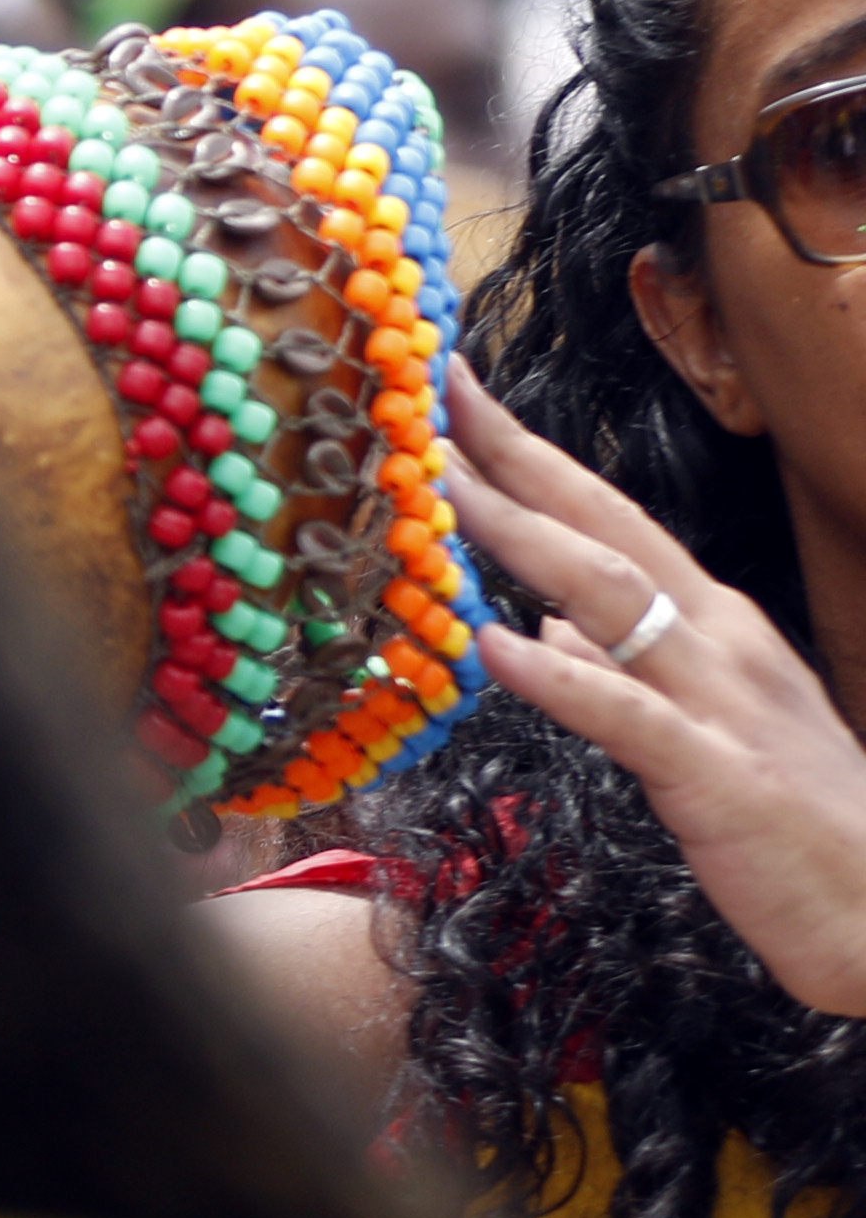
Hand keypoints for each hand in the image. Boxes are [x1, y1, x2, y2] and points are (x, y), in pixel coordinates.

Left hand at [444, 364, 865, 1014]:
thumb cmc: (782, 820)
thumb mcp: (685, 728)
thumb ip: (613, 672)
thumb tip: (538, 625)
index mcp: (706, 625)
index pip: (604, 521)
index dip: (529, 460)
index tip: (454, 402)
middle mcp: (715, 639)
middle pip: (603, 529)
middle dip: (517, 460)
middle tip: (433, 397)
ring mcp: (719, 700)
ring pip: (609, 597)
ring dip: (521, 537)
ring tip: (440, 490)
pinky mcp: (715, 774)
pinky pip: (626, 714)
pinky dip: (561, 676)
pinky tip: (497, 644)